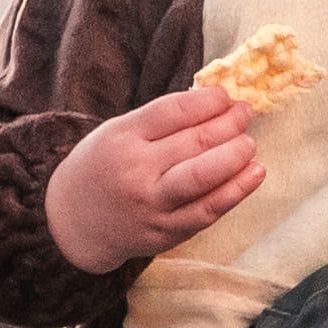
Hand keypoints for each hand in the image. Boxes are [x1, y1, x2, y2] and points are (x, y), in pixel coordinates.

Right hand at [42, 84, 262, 270]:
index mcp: (122, 138)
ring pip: (203, 176)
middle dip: (228, 124)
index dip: (206, 101)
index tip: (226, 95)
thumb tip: (214, 102)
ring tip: (249, 143)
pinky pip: (208, 210)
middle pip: (194, 142)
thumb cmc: (104, 167)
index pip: (173, 112)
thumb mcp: (118, 133)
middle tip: (245, 113)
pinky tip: (255, 173)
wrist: (72, 221)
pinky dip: (237, 191)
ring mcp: (152, 204)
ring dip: (235, 156)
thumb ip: (159, 121)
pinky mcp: (166, 232)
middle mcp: (137, 171)